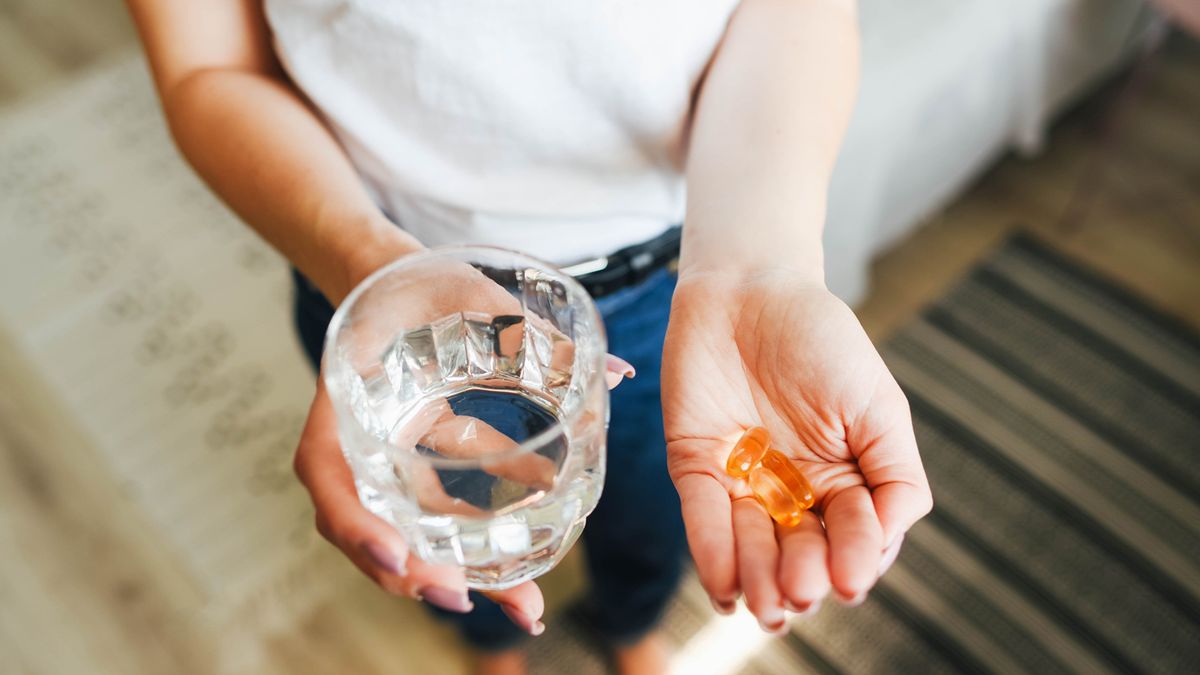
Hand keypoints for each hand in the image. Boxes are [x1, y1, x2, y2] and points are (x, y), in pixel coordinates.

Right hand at [293, 255, 634, 633]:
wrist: (394, 283)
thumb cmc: (419, 283)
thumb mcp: (465, 294)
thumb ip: (531, 331)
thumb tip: (618, 374)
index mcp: (344, 395)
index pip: (324, 470)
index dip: (355, 522)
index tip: (399, 558)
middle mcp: (357, 442)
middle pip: (369, 525)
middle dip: (416, 572)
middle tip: (465, 600)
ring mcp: (384, 462)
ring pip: (406, 534)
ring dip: (457, 575)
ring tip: (523, 608)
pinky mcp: (416, 469)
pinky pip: (437, 518)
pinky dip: (478, 548)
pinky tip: (528, 573)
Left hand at [662, 270, 931, 630]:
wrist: (750, 287)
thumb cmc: (821, 338)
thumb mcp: (877, 404)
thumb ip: (895, 473)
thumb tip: (889, 542)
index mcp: (843, 478)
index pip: (853, 535)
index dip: (853, 559)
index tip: (850, 579)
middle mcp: (793, 489)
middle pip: (801, 550)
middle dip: (803, 576)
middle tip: (802, 592)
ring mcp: (742, 480)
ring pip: (752, 545)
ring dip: (759, 578)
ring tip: (768, 604)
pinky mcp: (695, 465)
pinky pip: (703, 516)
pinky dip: (713, 552)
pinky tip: (726, 586)